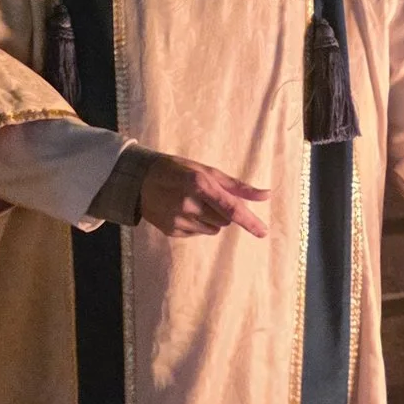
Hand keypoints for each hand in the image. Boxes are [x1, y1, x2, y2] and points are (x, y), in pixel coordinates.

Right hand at [138, 153, 269, 237]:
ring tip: (193, 203)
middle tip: (207, 197)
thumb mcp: (206, 170)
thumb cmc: (177, 170)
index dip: (249, 221)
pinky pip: (198, 233)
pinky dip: (197, 224)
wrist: (138, 180)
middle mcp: (189, 204)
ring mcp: (178, 219)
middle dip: (223, 211)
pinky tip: (182, 211)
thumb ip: (237, 186)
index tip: (263, 232)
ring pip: (213, 229)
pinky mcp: (171, 231)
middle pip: (225, 220)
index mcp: (199, 184)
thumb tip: (266, 195)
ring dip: (211, 219)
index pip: (231, 207)